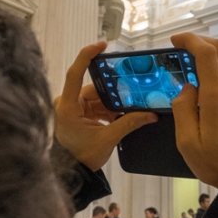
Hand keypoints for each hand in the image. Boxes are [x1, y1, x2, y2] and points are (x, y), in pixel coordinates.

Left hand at [54, 42, 157, 170]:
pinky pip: (96, 105)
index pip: (75, 73)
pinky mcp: (77, 113)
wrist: (72, 173)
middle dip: (113, 93)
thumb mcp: (107, 139)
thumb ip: (128, 123)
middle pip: (94, 88)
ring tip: (126, 112)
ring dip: (112, 104)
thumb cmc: (81, 157)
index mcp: (67, 106)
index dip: (87, 55)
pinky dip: (108, 110)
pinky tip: (120, 117)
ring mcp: (71, 107)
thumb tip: (150, 114)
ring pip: (97, 97)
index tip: (102, 44)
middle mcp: (67, 103)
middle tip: (131, 94)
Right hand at [171, 33, 217, 188]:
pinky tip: (210, 94)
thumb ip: (183, 107)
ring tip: (194, 73)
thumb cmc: (217, 163)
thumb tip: (189, 87)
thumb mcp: (186, 141)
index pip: (207, 53)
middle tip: (183, 48)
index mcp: (217, 97)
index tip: (176, 40)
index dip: (190, 40)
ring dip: (211, 59)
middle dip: (201, 41)